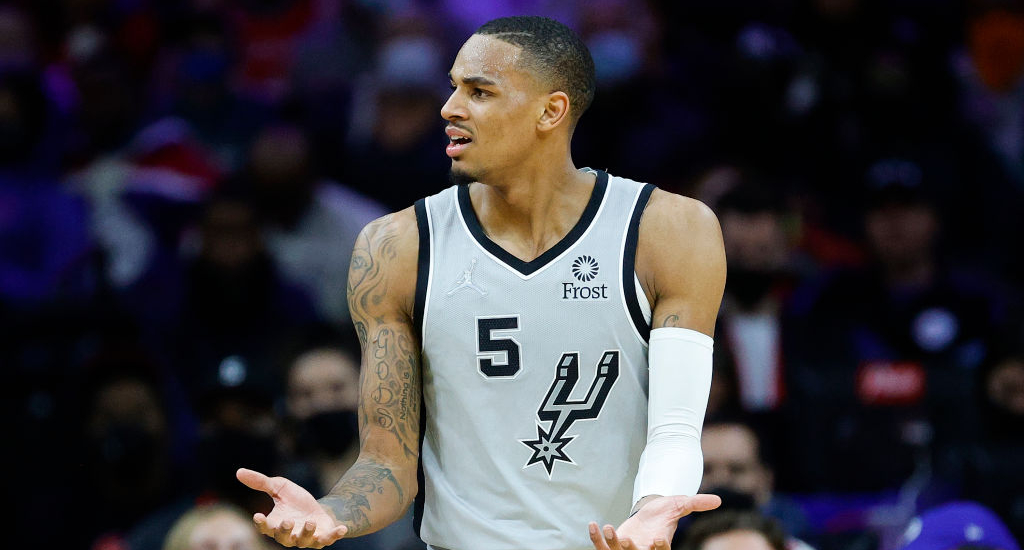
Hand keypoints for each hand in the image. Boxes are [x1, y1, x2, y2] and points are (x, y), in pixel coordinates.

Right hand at [236, 468, 347, 547]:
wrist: (318, 509)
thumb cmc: (295, 501)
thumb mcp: (279, 487)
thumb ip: (261, 482)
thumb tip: (238, 471)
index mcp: (276, 524)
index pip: (265, 527)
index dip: (261, 523)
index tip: (258, 515)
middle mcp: (290, 535)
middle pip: (284, 538)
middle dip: (284, 531)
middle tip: (287, 521)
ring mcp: (306, 538)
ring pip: (304, 541)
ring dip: (307, 533)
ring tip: (310, 522)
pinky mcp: (323, 538)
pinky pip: (328, 539)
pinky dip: (334, 536)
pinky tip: (342, 529)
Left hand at [588, 494, 721, 549]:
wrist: (649, 512)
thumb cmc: (666, 510)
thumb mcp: (681, 504)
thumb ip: (697, 503)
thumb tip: (717, 500)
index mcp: (661, 544)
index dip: (659, 549)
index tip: (657, 538)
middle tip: (627, 541)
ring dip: (612, 544)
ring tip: (609, 528)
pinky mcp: (614, 545)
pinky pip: (603, 547)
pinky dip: (597, 539)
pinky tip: (594, 525)